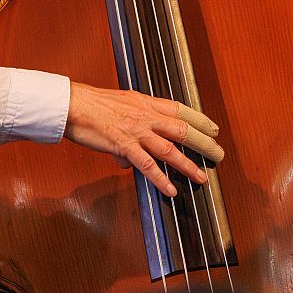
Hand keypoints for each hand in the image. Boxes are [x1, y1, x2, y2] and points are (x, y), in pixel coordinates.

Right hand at [64, 82, 224, 196]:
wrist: (73, 104)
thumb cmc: (93, 105)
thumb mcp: (119, 108)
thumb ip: (130, 130)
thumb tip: (128, 161)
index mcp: (146, 103)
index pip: (181, 110)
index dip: (200, 120)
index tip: (213, 129)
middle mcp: (146, 115)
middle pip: (182, 130)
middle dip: (203, 144)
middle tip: (218, 154)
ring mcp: (137, 131)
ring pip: (170, 150)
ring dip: (188, 165)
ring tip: (201, 177)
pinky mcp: (124, 145)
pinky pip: (147, 165)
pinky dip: (160, 178)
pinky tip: (170, 189)